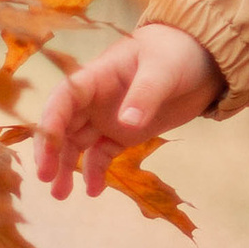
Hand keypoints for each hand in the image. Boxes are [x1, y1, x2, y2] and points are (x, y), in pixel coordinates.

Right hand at [35, 22, 225, 198]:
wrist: (202, 59)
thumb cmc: (176, 52)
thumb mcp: (162, 70)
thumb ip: (145, 95)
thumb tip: (126, 124)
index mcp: (97, 77)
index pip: (64, 99)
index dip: (50, 123)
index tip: (46, 150)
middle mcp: (95, 99)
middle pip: (63, 125)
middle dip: (51, 151)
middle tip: (45, 178)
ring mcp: (108, 117)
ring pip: (77, 143)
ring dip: (67, 167)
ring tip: (61, 195)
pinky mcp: (125, 134)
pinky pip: (102, 154)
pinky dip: (96, 171)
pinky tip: (93, 191)